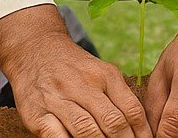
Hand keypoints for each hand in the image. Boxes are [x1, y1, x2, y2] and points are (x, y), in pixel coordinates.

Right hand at [0, 7, 149, 137]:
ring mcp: (58, 99)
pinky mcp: (36, 113)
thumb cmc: (74, 68)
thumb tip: (139, 129)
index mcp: (105, 75)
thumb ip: (118, 97)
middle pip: (112, 122)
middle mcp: (83, 85)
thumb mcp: (101, 72)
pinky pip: (56, 136)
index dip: (142, 133)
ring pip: (87, 130)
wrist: (35, 49)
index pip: (132, 110)